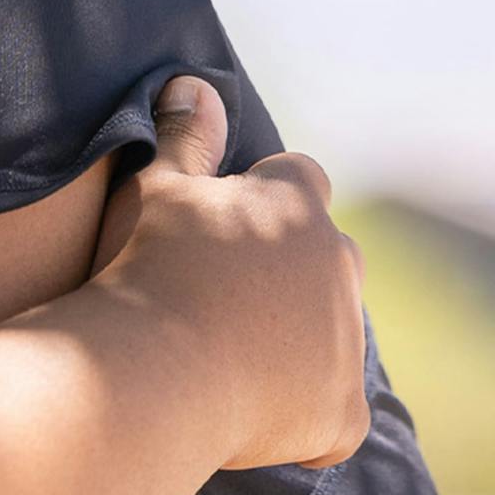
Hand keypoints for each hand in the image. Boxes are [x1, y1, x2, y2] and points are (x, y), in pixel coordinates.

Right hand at [95, 76, 368, 473]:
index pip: (299, 177)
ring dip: (295, 331)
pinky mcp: (345, 411)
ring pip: (332, 326)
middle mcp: (337, 266)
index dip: (263, 191)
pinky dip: (302, 405)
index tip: (221, 218)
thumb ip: (181, 136)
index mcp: (294, 206)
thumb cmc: (148, 267)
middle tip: (221, 286)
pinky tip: (249, 408)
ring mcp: (347, 343)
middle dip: (288, 264)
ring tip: (226, 348)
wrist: (155, 373)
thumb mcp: (152, 188)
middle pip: (326, 253)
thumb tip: (196, 84)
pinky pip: (334, 404)